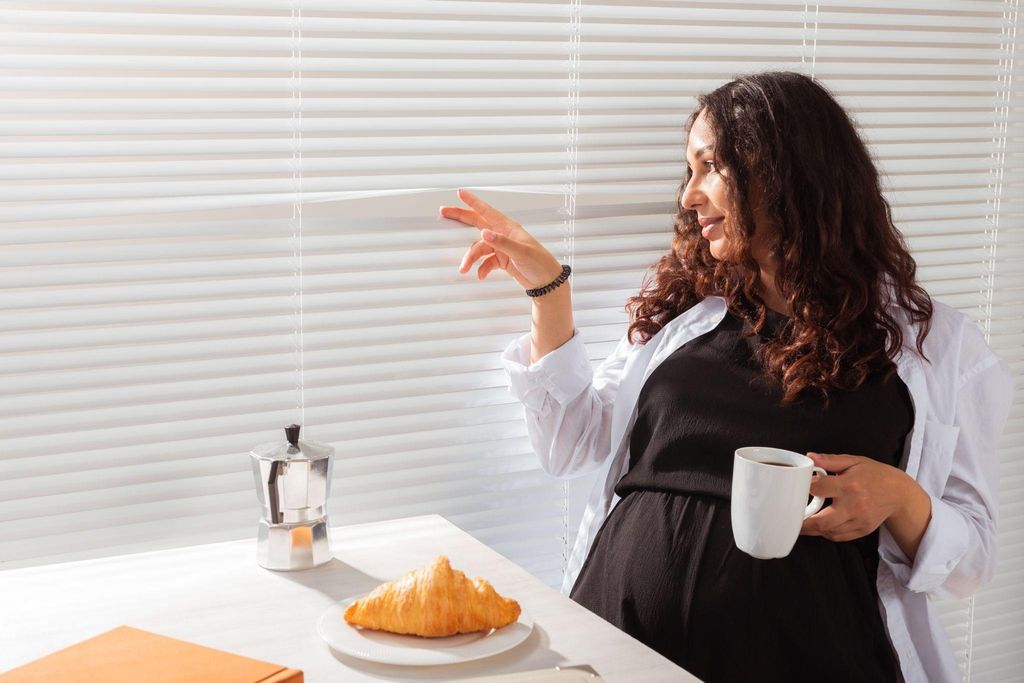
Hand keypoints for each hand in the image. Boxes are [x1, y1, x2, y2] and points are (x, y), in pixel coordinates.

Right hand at [440, 188, 563, 289]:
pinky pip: (486, 262)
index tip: (460, 193)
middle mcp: (503, 235)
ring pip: (479, 248)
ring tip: (465, 269)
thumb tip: (484, 233)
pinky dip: (482, 268)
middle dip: (461, 218)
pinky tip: (481, 275)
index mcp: (508, 228)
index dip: (473, 201)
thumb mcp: (521, 252)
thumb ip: (501, 242)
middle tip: (444, 212)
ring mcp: (501, 247)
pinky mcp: (501, 260)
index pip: (487, 211)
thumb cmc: (540, 263)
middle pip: (477, 223)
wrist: (546, 282)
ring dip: (471, 258)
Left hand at [800, 452, 912, 542]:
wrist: (899, 493)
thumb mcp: (854, 461)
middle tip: (791, 517)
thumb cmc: (874, 475)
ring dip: (813, 529)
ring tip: (804, 520)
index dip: (806, 487)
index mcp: (850, 485)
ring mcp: (859, 521)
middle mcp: (854, 505)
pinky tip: (821, 525)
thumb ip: (830, 460)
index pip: (820, 488)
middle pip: (822, 521)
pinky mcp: (862, 531)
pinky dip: (826, 533)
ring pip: (828, 532)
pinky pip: (838, 537)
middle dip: (803, 522)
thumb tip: (810, 457)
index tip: (798, 486)